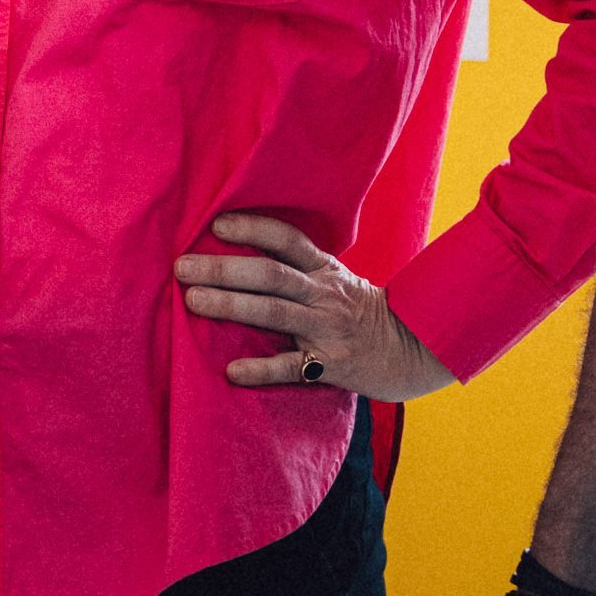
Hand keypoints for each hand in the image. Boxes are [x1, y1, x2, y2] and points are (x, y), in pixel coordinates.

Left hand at [174, 214, 454, 400]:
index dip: (253, 228)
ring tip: (194, 301)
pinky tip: (233, 370)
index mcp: (325, 270)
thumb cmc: (361, 314)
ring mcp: (328, 329)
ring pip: (274, 312)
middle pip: (270, 274)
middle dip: (224, 269)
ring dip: (231, 305)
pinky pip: (292, 367)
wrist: (412, 351)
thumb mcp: (337, 282)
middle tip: (183, 267)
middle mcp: (325, 295)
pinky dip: (261, 369)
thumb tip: (239, 257)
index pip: (287, 240)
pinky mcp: (331, 365)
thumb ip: (299, 271)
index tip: (216, 224)